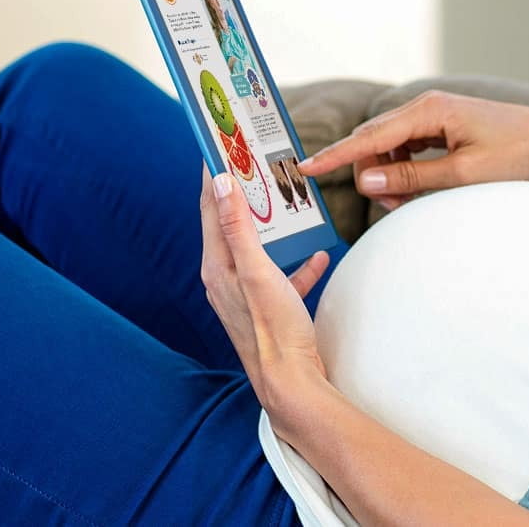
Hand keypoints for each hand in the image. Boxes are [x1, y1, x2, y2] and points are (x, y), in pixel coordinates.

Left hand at [199, 168, 332, 415]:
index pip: (211, 208)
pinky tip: (318, 255)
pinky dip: (297, 264)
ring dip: (272, 226)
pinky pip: (282, 277)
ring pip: (257, 249)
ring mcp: (246, 294)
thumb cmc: (273, 329)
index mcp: (217, 266)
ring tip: (286, 203)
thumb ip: (239, 227)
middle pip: (231, 225)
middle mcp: (225, 279)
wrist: (290, 382)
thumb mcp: (256, 271)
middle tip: (254, 165)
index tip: (218, 146)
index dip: (213, 175)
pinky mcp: (268, 308)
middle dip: (242, 194)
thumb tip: (223, 183)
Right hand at [297, 90, 528, 209]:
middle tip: (391, 206)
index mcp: (430, 111)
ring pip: (388, 147)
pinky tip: (418, 190)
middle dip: (371, 174)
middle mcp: (428, 106)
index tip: (304, 168)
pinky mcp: (443, 127)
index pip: (369, 135)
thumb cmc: (515, 156)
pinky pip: (407, 149)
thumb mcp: (461, 174)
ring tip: (408, 202)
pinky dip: (404, 170)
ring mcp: (435, 115)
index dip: (335, 155)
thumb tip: (365, 179)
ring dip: (389, 175)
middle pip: (374, 140)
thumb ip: (410, 177)